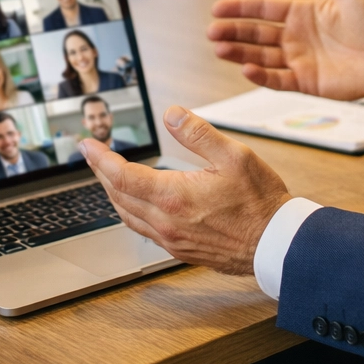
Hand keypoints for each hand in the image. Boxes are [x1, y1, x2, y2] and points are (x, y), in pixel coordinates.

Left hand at [80, 105, 290, 274]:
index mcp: (174, 197)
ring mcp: (172, 239)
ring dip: (113, 194)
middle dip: (101, 173)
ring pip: (127, 216)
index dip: (100, 158)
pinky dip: (130, 211)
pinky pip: (143, 230)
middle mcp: (166, 222)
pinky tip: (136, 203)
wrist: (276, 244)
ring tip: (107, 175)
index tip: (87, 145)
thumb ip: (198, 133)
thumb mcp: (234, 156)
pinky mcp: (181, 250)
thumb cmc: (260, 202)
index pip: (121, 176)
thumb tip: (171, 113)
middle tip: (92, 155)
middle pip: (118, 196)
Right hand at [208, 0, 363, 101]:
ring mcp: (298, 59)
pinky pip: (278, 79)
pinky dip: (261, 76)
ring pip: (261, 56)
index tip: (218, 8)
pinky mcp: (305, 81)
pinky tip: (246, 69)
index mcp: (301, 13)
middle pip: (255, 33)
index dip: (241, 7)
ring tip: (219, 50)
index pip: (263, 8)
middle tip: (212, 31)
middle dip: (232, 32)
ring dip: (239, 53)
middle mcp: (294, 36)